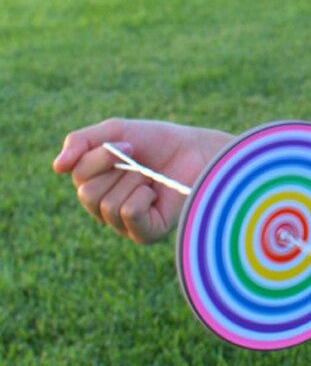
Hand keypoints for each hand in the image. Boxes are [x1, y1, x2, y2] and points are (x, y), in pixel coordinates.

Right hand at [53, 118, 232, 243]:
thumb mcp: (117, 132)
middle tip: (141, 162)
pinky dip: (143, 197)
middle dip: (117, 169)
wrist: (199, 151)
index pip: (76, 174)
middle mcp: (105, 207)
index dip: (100, 156)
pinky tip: (156, 193)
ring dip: (134, 181)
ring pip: (108, 205)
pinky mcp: (146, 233)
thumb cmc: (160, 143)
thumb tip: (56, 167)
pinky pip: (128, 214)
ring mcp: (125, 223)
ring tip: (151, 178)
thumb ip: (82, 142)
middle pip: (87, 193)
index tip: (131, 145)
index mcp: (95, 183)